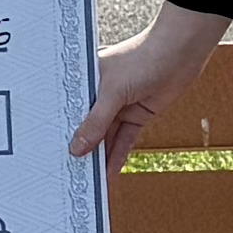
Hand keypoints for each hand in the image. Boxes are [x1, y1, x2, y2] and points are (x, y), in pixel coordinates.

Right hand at [68, 2, 228, 160]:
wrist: (180, 52)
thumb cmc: (142, 59)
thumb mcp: (112, 92)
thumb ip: (96, 122)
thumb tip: (77, 148)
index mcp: (87, 80)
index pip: (70, 111)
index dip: (62, 132)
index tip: (52, 154)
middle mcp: (100, 94)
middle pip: (88, 127)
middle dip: (81, 148)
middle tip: (70, 173)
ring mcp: (120, 106)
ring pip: (106, 137)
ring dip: (99, 157)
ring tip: (88, 180)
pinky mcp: (138, 115)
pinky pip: (125, 139)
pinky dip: (118, 155)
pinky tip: (109, 173)